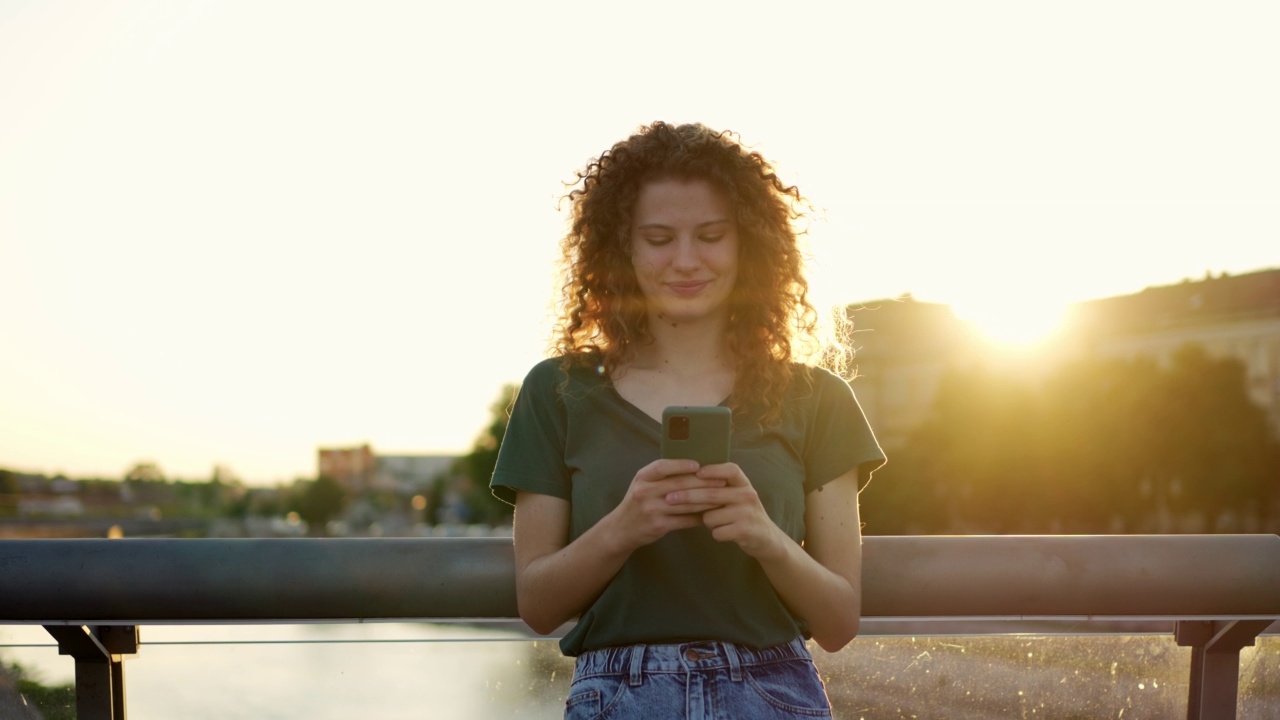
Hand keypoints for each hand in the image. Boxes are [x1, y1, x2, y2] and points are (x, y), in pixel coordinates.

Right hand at [608, 458, 727, 550]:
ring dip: (706, 501)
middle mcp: (645, 492)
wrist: (621, 529)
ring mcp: (652, 510)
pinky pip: (684, 520)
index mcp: (642, 478)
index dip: (680, 465)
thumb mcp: (643, 484)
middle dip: (703, 482)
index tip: (698, 465)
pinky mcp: (659, 526)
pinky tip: (710, 514)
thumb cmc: (638, 502)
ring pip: (685, 503)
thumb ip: (661, 476)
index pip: (662, 467)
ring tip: (721, 497)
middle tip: (721, 481)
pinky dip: (698, 517)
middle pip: (678, 485)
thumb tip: (693, 467)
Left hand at [666, 463, 786, 558]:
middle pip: (712, 493)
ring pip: (711, 516)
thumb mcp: (737, 496)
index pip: (730, 470)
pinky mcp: (745, 530)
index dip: (713, 469)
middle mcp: (748, 495)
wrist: (766, 539)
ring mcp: (747, 513)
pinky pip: (717, 531)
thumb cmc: (743, 514)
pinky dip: (716, 533)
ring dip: (707, 521)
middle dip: (687, 496)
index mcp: (744, 484)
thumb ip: (720, 488)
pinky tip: (724, 533)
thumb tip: (686, 478)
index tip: (696, 472)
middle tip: (668, 499)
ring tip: (717, 522)